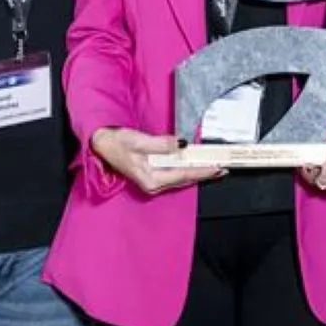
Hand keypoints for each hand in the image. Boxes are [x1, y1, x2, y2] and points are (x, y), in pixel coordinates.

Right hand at [92, 127, 224, 194]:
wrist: (102, 144)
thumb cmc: (117, 143)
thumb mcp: (139, 141)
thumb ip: (161, 144)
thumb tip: (180, 145)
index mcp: (149, 178)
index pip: (182, 175)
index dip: (201, 171)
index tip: (216, 168)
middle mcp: (153, 184)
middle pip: (184, 179)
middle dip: (204, 174)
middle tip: (222, 169)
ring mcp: (153, 181)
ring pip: (181, 178)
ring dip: (198, 172)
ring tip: (214, 168)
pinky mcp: (153, 175)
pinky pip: (175, 174)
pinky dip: (188, 170)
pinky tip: (197, 167)